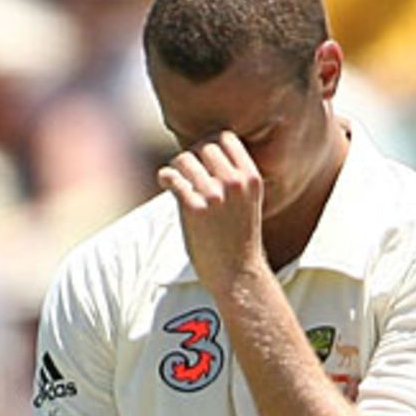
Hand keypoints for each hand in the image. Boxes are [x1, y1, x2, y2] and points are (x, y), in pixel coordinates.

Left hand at [157, 132, 266, 295]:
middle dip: (193, 154)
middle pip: (205, 146)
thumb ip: (234, 180)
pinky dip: (165, 177)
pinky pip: (173, 178)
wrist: (238, 276)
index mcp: (251, 177)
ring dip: (177, 165)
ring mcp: (214, 194)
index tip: (202, 156)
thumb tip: (204, 158)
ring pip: (186, 159)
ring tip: (174, 175)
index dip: (211, 142)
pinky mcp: (194, 209)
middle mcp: (234, 182)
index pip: (226, 138)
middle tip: (186, 168)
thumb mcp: (248, 204)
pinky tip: (164, 182)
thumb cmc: (241, 242)